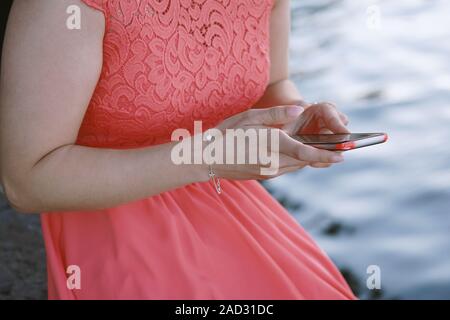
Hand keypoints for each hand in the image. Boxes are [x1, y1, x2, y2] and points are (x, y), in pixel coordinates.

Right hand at [206, 105, 344, 180]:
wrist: (206, 159)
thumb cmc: (225, 134)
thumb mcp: (250, 117)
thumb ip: (277, 114)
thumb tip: (299, 111)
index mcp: (272, 145)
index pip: (306, 151)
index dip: (326, 154)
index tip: (342, 156)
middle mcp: (273, 162)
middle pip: (304, 160)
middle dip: (322, 156)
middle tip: (339, 151)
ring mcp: (268, 172)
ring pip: (296, 166)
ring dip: (309, 159)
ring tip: (322, 152)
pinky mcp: (264, 176)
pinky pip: (286, 169)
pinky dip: (295, 162)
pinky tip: (296, 154)